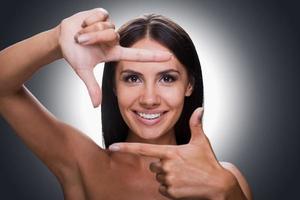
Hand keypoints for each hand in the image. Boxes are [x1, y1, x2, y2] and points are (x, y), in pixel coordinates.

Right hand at [58, 8, 171, 106]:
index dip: (153, 57)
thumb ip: (92, 87)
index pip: (137, 55)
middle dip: (94, 37)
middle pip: (113, 35)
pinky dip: (89, 19)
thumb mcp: (83, 71)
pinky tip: (84, 23)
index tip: (169, 57)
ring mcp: (110, 26)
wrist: (62, 37)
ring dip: (89, 30)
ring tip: (82, 34)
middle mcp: (115, 39)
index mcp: (114, 52)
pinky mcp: (104, 14)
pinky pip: (101, 15)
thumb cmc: (74, 54)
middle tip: (81, 41)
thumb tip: (96, 106)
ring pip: (106, 26)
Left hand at [109, 108, 234, 198]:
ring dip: (166, 176)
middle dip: (162, 165)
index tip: (112, 146)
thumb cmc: (208, 162)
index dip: (126, 148)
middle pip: (152, 165)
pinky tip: (182, 183)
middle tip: (178, 165)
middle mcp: (166, 166)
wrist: (217, 184)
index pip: (143, 149)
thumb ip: (196, 124)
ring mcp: (168, 180)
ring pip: (157, 177)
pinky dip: (169, 187)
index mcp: (170, 152)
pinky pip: (162, 188)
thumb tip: (200, 109)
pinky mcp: (171, 192)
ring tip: (182, 174)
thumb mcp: (201, 142)